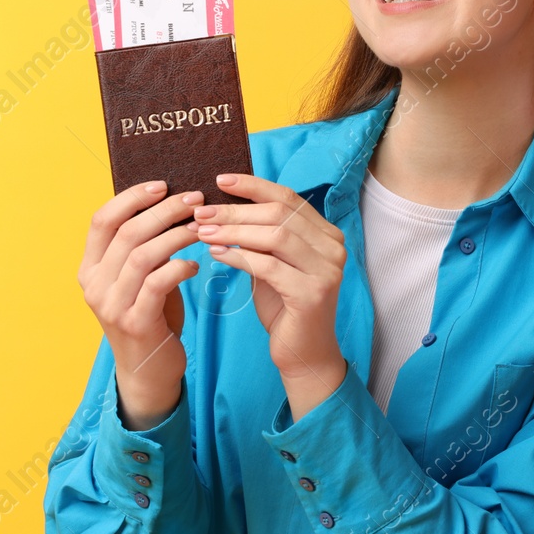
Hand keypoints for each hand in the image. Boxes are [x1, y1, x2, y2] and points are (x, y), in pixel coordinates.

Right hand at [79, 181, 203, 429]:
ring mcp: (111, 305)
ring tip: (201, 226)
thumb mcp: (137, 278)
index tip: (162, 185)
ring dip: (176, 234)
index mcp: (90, 267)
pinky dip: (179, 266)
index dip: (131, 198)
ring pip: (142, 254)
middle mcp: (94, 284)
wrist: (149, 371)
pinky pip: (158, 282)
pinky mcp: (135, 322)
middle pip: (127, 232)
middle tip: (195, 200)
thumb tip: (168, 201)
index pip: (101, 220)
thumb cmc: (150, 314)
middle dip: (164, 211)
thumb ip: (142, 247)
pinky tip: (196, 264)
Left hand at [194, 173, 347, 416]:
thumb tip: (223, 205)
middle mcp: (333, 247)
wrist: (303, 353)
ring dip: (233, 231)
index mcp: (326, 234)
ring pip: (275, 235)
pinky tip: (216, 255)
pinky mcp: (313, 293)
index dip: (253, 186)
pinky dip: (238, 256)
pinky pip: (268, 266)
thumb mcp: (274, 263)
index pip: (289, 198)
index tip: (220, 180)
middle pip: (280, 214)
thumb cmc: (284, 306)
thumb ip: (262, 236)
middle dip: (235, 210)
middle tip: (200, 211)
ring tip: (202, 231)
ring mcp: (327, 270)